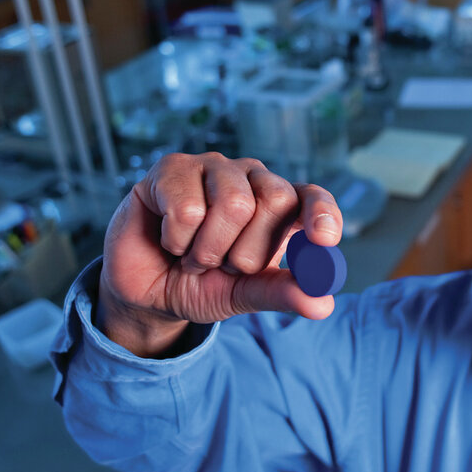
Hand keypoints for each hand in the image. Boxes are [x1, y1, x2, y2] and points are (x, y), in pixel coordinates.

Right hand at [96, 153, 341, 356]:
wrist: (147, 291)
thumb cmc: (202, 284)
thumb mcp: (244, 294)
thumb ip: (282, 293)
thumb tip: (323, 304)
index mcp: (279, 205)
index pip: (312, 197)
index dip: (322, 213)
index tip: (324, 240)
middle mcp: (251, 178)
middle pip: (275, 199)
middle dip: (248, 251)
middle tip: (223, 265)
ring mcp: (212, 167)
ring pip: (234, 203)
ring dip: (209, 249)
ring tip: (194, 255)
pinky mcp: (172, 168)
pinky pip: (187, 208)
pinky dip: (176, 239)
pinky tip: (168, 238)